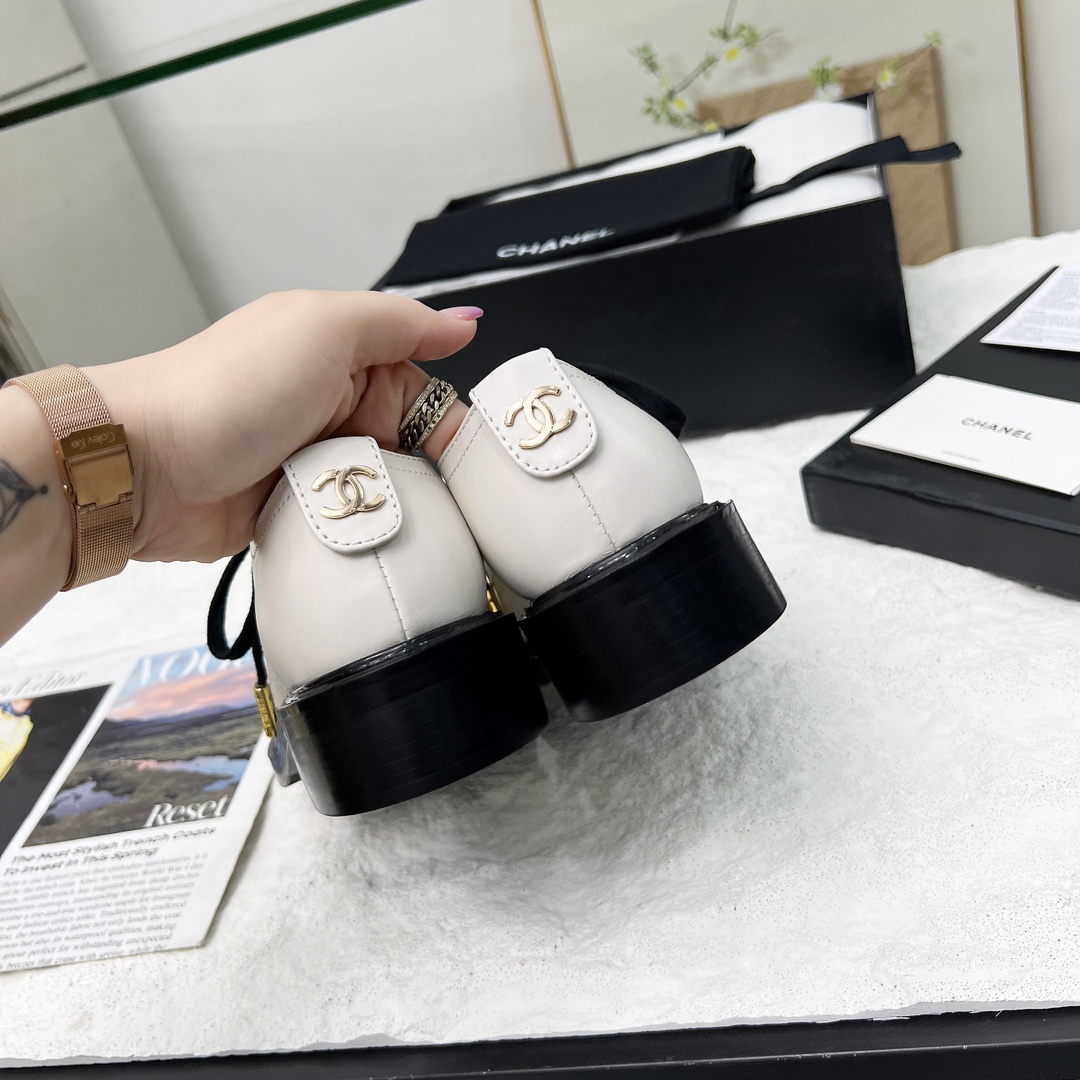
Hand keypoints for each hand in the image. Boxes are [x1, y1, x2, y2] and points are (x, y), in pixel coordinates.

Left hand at [89, 290, 475, 563]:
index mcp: (349, 357)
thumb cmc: (226, 389)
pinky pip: (353, 525)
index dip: (457, 426)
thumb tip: (464, 322)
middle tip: (435, 492)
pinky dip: (362, 531)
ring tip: (391, 514)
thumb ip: (401, 324)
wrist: (144, 465)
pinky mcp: (300, 509)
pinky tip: (369, 537)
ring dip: (394, 505)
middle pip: (417, 450)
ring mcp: (318, 462)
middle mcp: (337, 408)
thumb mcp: (323, 329)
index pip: (430, 393)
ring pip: (390, 493)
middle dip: (429, 474)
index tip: (479, 461)